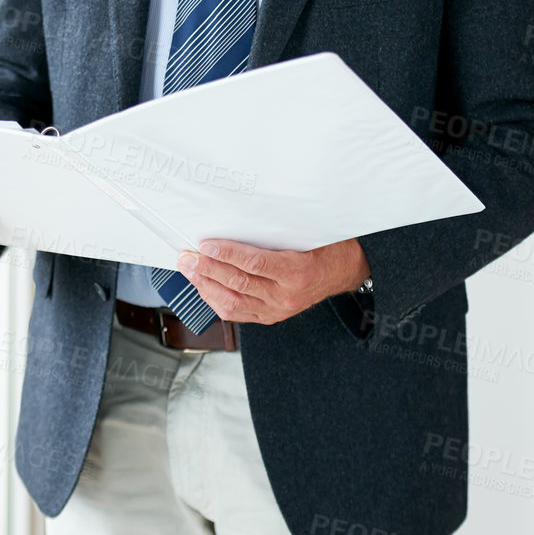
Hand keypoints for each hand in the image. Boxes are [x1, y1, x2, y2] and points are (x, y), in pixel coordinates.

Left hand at [175, 236, 369, 324]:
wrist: (346, 270)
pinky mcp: (271, 316)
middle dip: (207, 270)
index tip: (205, 245)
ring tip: (189, 271)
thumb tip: (236, 218)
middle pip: (238, 284)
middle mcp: (286, 295)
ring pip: (233, 302)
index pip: (254, 263)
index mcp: (296, 271)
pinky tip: (203, 288)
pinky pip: (238, 313)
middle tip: (187, 257)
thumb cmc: (325, 247)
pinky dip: (216, 301)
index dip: (226, 254)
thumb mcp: (306, 233)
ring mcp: (278, 309)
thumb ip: (274, 232)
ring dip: (206, 286)